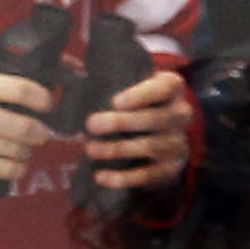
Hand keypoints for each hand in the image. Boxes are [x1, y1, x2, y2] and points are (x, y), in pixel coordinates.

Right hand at [0, 66, 58, 188]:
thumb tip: (34, 98)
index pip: (23, 90)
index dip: (44, 100)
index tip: (47, 106)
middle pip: (25, 126)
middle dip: (41, 133)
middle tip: (42, 134)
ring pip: (17, 150)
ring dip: (27, 152)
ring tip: (24, 150)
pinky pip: (5, 169)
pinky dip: (17, 168)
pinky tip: (16, 165)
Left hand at [84, 67, 192, 191]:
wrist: (160, 138)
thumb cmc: (137, 105)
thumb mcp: (132, 86)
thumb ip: (109, 79)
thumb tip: (68, 70)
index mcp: (172, 87)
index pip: (163, 88)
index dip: (140, 95)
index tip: (114, 101)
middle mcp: (181, 113)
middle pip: (154, 119)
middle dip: (121, 122)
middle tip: (90, 124)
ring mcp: (178, 142)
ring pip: (150, 146)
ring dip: (116, 149)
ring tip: (90, 149)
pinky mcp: (171, 168)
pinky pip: (148, 175)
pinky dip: (123, 177)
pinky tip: (100, 176)